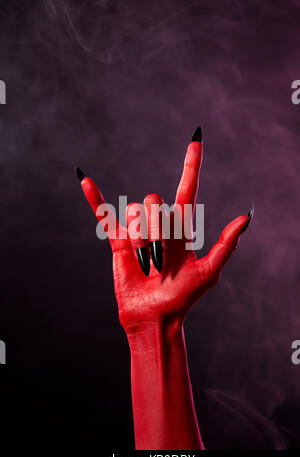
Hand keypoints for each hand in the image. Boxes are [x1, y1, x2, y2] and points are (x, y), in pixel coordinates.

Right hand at [76, 127, 252, 333]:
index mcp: (182, 227)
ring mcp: (137, 231)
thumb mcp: (208, 272)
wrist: (154, 316)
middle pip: (155, 202)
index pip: (187, 188)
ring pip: (135, 211)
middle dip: (156, 229)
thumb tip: (246, 217)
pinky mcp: (118, 240)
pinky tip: (85, 181)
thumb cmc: (183, 297)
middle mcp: (160, 224)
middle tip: (160, 260)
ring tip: (145, 263)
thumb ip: (225, 244)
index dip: (192, 165)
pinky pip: (104, 215)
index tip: (196, 139)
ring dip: (140, 239)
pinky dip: (95, 199)